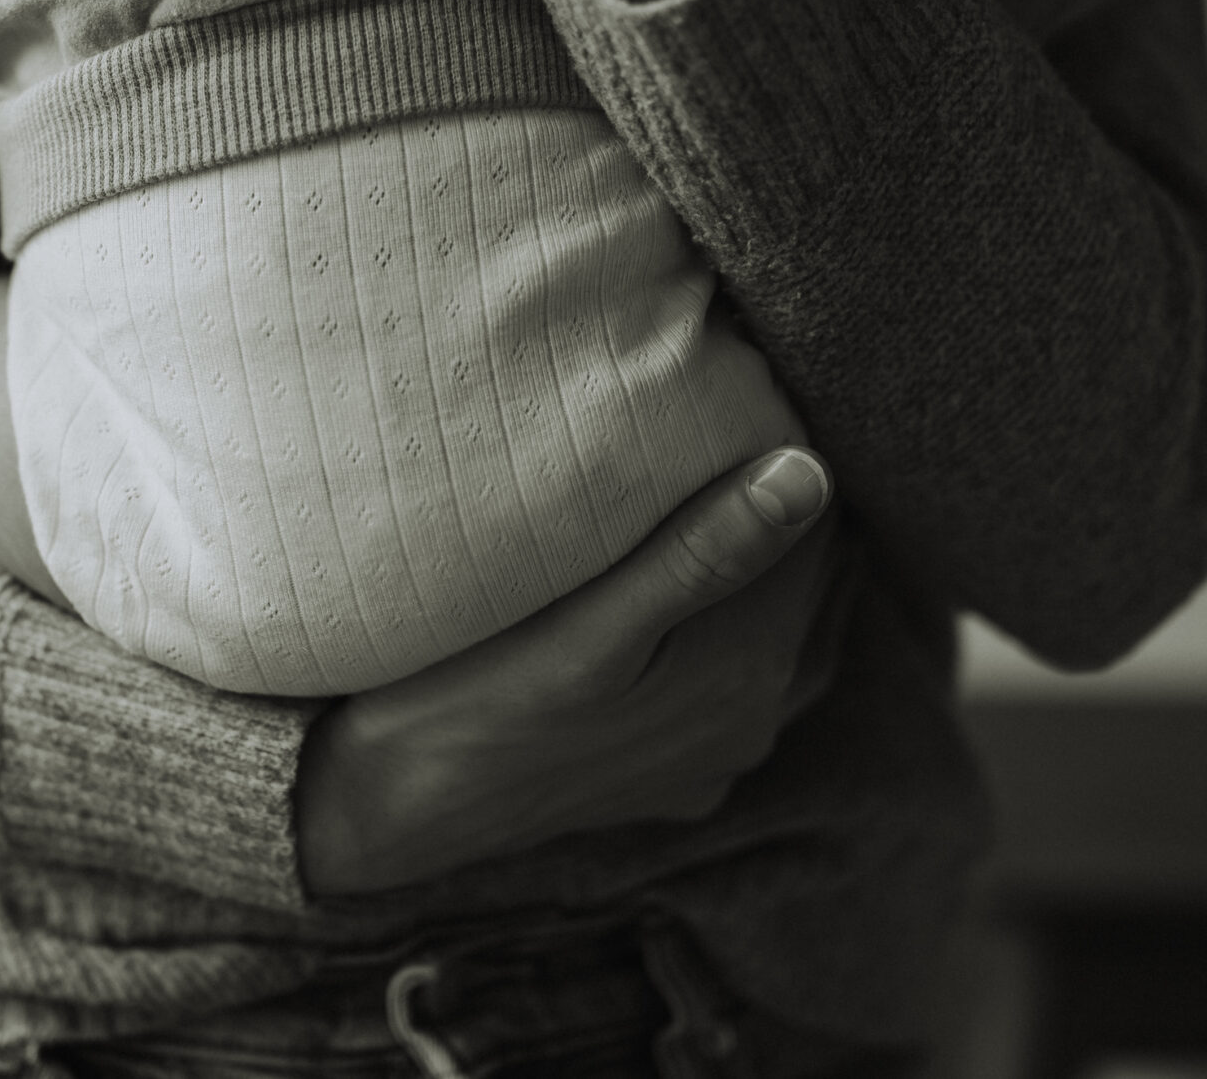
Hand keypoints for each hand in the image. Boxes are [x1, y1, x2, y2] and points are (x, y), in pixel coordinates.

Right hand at [295, 447, 837, 895]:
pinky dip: (730, 633)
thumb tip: (810, 476)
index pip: (815, 537)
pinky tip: (685, 595)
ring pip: (777, 636)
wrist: (390, 806)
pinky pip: (736, 688)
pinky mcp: (674, 778)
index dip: (791, 461)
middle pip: (804, 586)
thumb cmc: (473, 697)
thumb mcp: (586, 624)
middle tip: (732, 423)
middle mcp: (747, 723)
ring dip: (758, 572)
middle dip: (779, 513)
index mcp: (743, 673)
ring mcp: (711, 756)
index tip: (753, 400)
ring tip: (711, 492)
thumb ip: (701, 555)